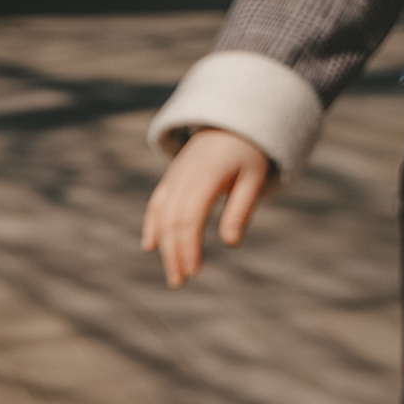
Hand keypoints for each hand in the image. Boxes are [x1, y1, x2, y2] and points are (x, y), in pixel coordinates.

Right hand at [142, 127, 275, 287]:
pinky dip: (151, 226)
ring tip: (172, 274)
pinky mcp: (169, 180)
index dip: (188, 247)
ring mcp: (173, 178)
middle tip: (180, 282)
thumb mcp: (253, 178)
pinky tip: (150, 247)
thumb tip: (231, 243)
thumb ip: (241, 209)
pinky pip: (155, 204)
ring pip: (161, 217)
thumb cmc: (247, 153)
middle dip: (173, 254)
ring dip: (163, 247)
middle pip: (171, 223)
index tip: (195, 271)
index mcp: (206, 177)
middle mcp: (183, 178)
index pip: (190, 219)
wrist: (230, 121)